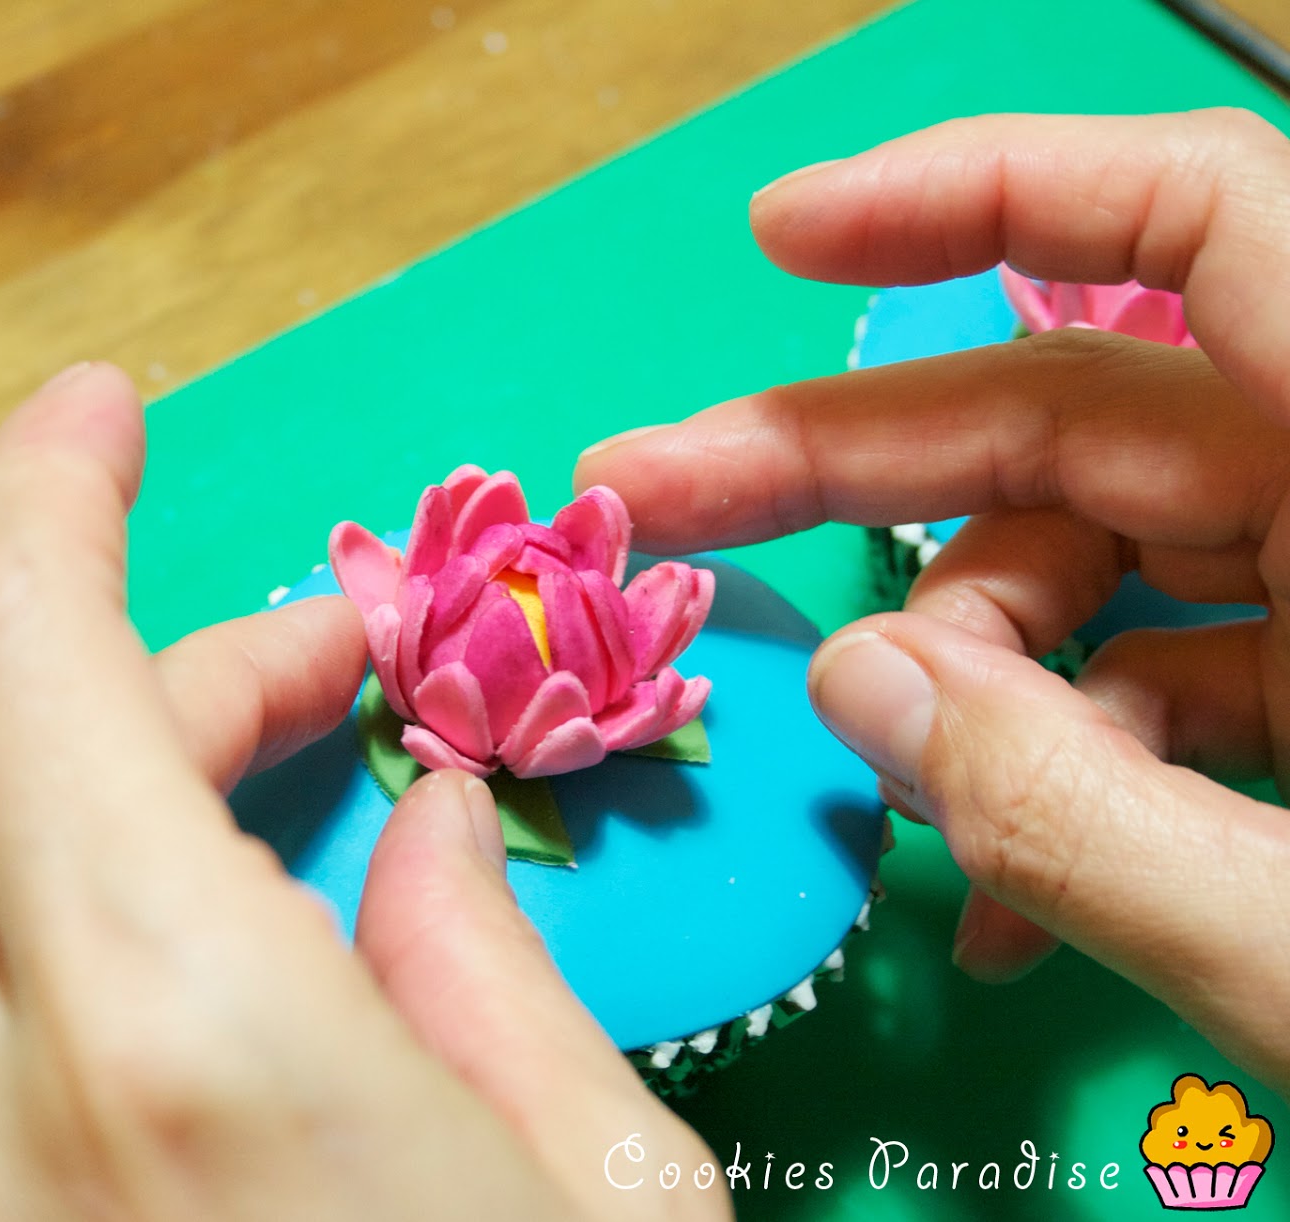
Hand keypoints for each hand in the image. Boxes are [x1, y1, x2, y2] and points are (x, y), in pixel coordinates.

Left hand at [0, 364, 723, 1220]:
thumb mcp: (601, 1188)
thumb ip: (487, 972)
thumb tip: (428, 830)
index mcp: (184, 1045)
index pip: (21, 663)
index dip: (46, 496)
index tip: (101, 416)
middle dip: (167, 688)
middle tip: (324, 685)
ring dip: (8, 806)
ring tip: (175, 808)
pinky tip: (65, 978)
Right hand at [577, 110, 1289, 1095]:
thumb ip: (1081, 823)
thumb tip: (859, 691)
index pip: (1199, 217)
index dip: (977, 192)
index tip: (784, 236)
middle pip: (1078, 416)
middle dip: (854, 466)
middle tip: (659, 493)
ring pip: (1102, 569)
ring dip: (973, 681)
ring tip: (908, 812)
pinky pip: (1172, 683)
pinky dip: (1070, 770)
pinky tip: (1010, 899)